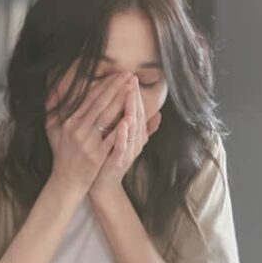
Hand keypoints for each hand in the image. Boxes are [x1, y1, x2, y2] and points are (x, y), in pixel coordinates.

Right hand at [45, 72, 129, 195]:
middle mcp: (77, 129)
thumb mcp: (51, 129)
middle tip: (129, 75)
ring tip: (133, 88)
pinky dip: (122, 127)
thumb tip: (55, 86)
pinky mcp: (97, 154)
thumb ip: (53, 107)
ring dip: (122, 100)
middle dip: (116, 87)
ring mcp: (87, 142)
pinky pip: (112, 137)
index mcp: (68, 121)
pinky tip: (132, 115)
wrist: (67, 180)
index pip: (89, 98)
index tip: (117, 75)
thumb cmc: (61, 152)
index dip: (104, 85)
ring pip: (107, 116)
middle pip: (100, 103)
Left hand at [90, 77, 162, 196]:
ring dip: (131, 110)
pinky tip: (123, 122)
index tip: (131, 77)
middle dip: (134, 96)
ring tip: (129, 94)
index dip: (135, 94)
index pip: (136, 110)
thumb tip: (159, 114)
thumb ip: (140, 128)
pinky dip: (123, 133)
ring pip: (132, 127)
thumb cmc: (110, 159)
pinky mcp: (119, 161)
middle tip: (131, 79)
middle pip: (136, 115)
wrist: (102, 185)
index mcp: (135, 134)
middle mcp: (134, 141)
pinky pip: (123, 145)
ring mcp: (127, 151)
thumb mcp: (125, 140)